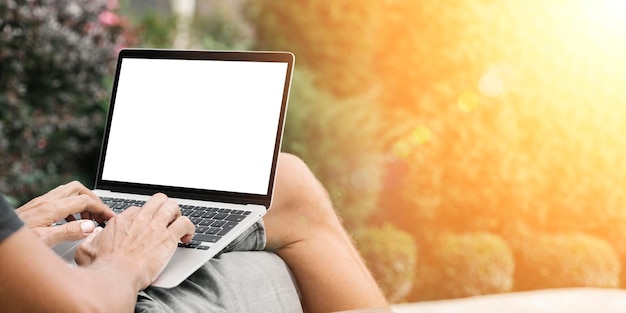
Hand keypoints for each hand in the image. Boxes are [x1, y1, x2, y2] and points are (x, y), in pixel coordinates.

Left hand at [15, 181, 114, 246]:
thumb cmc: (16, 241)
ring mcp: (41, 202)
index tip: (110, 218)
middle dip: (94, 199)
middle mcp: (47, 201)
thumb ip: (69, 232)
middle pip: (78, 188)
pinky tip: (71, 222)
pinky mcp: (37, 207)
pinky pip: (60, 200)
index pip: (85, 201)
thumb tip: (91, 227)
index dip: (101, 208)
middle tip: (101, 213)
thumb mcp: (44, 240)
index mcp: (52, 207)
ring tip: (89, 219)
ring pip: (69, 191)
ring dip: (82, 202)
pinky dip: (72, 207)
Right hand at [75, 193, 194, 290]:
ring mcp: (155, 226)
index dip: (145, 218)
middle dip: (164, 208)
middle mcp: (140, 219)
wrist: (115, 277)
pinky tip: (187, 237)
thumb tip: (93, 236)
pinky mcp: (168, 237)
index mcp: (122, 220)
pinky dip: (190, 228)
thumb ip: (90, 239)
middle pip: (158, 200)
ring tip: (179, 225)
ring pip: (173, 206)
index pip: (139, 209)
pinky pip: (185, 223)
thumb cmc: (102, 268)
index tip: (148, 227)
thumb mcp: (85, 250)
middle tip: (167, 220)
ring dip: (178, 214)